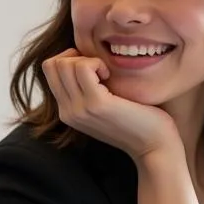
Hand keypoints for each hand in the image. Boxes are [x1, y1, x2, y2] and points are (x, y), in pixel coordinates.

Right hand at [42, 49, 178, 160]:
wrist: (154, 147)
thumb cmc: (137, 122)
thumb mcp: (104, 106)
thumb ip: (87, 90)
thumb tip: (83, 58)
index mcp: (67, 112)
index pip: (49, 70)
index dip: (69, 58)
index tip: (93, 67)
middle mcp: (67, 112)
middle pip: (52, 65)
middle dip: (76, 56)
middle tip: (100, 68)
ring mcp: (79, 109)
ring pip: (65, 65)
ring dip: (87, 59)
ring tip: (106, 73)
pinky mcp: (96, 104)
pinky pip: (83, 67)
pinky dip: (97, 63)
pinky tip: (110, 75)